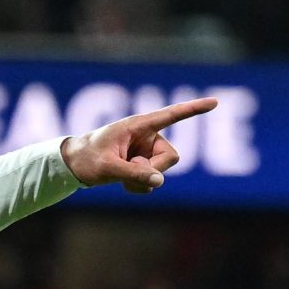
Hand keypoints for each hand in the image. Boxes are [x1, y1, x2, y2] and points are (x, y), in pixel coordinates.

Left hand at [62, 97, 216, 193]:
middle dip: (152, 170)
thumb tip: (159, 181)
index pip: (172, 115)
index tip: (216, 102)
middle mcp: (148, 136)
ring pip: (162, 172)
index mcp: (139, 125)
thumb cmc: (86, 159)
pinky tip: (123, 182)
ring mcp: (148, 151)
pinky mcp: (145, 164)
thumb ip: (133, 174)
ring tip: (120, 176)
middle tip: (127, 171)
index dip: (194, 109)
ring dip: (142, 180)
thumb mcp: (107, 168)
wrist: (73, 165)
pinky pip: (153, 181)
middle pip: (170, 157)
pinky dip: (139, 186)